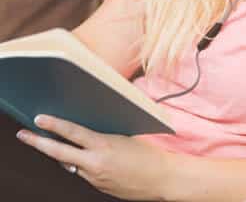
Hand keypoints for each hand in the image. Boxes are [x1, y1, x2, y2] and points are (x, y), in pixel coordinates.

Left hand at [16, 114, 172, 200]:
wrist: (161, 179)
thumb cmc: (147, 153)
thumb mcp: (123, 137)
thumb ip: (101, 136)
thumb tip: (85, 133)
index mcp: (103, 146)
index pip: (72, 133)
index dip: (53, 125)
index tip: (38, 118)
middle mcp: (95, 164)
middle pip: (59, 153)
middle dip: (38, 143)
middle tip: (23, 134)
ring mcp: (95, 178)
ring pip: (70, 164)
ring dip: (60, 154)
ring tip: (48, 142)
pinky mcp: (98, 187)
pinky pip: (82, 173)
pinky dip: (79, 164)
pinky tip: (80, 157)